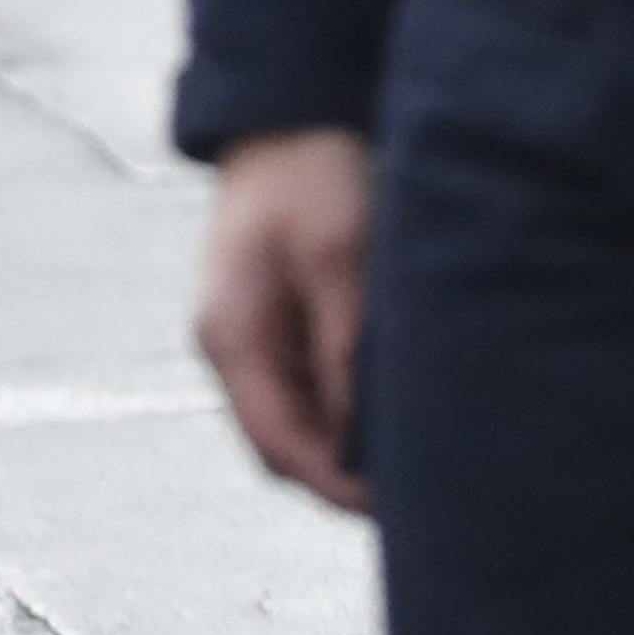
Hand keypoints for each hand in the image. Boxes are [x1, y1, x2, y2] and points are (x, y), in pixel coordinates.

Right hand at [193, 127, 372, 511]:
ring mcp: (243, 338)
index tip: (391, 508)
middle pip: (278, 445)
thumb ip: (345, 346)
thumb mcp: (339, 258)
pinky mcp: (266, 326)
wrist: (282, 126)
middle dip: (336, 478)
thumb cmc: (309, 182)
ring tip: (401, 456)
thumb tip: (358, 432)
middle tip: (406, 495)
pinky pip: (300, 392)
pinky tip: (379, 410)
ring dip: (338, 447)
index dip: (332, 486)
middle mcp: (227, 347)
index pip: (275, 445)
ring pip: (290, 422)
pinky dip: (337, 414)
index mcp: (230, 337)